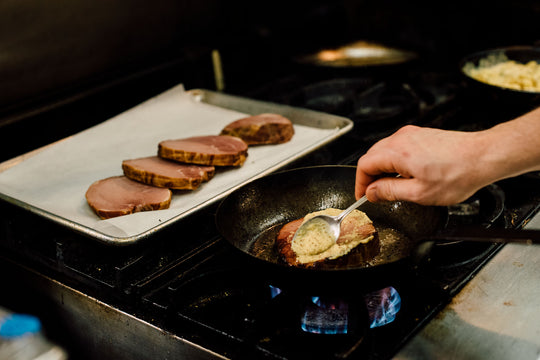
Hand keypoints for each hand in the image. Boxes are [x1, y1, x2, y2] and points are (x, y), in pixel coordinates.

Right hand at [355, 125, 490, 205]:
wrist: (483, 156)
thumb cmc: (458, 174)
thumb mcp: (419, 193)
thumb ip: (390, 192)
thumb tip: (372, 192)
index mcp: (397, 152)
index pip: (364, 165)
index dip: (360, 183)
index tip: (363, 196)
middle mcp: (401, 138)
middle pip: (372, 156)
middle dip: (370, 176)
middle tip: (375, 194)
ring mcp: (412, 134)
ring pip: (384, 151)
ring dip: (382, 169)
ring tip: (392, 187)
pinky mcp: (421, 135)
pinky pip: (398, 147)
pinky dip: (394, 162)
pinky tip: (405, 175)